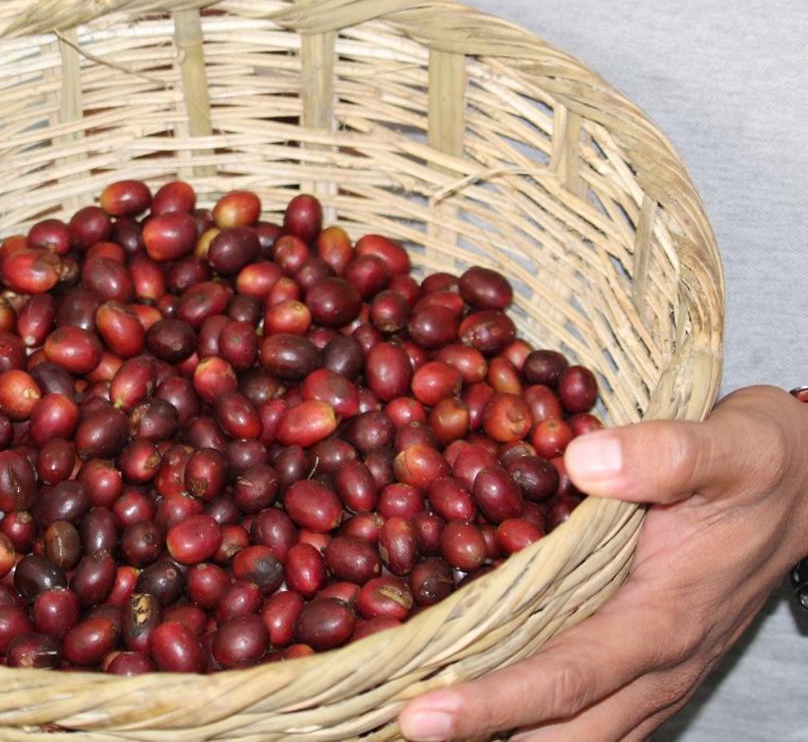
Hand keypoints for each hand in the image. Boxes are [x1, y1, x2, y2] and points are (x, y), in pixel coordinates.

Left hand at [398, 385, 807, 740]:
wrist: (806, 488)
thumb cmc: (762, 465)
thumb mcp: (729, 446)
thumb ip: (664, 454)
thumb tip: (582, 462)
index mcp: (664, 619)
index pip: (566, 677)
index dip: (492, 703)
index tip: (418, 715)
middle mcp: (655, 665)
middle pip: (560, 732)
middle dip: (478, 739)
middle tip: (391, 730)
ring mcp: (651, 673)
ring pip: (574, 735)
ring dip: (501, 738)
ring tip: (417, 728)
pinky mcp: (642, 662)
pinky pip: (586, 711)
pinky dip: (530, 718)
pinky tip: (474, 702)